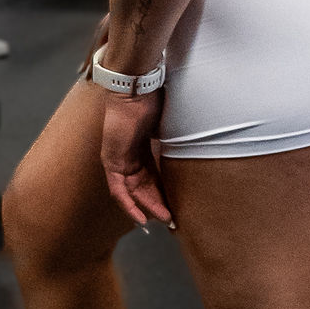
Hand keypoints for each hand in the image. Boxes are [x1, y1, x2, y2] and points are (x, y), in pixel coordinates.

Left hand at [99, 88, 172, 227]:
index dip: (165, 191)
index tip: (178, 203)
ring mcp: (118, 160)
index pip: (153, 176)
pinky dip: (128, 205)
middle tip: (173, 217)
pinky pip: (118, 190)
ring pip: (132, 192)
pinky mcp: (111, 162)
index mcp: (141, 148)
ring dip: (148, 207)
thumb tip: (198, 148)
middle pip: (143, 187)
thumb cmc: (154, 100)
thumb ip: (175, 142)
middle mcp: (128, 156)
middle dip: (159, 203)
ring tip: (165, 218)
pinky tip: (140, 217)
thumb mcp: (168, 128)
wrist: (137, 90)